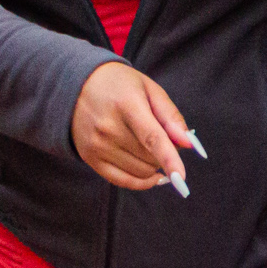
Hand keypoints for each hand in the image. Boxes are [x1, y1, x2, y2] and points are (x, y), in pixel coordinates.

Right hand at [69, 60, 196, 192]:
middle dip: (165, 153)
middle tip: (162, 137)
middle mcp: (108, 127)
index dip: (169, 159)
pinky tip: (150, 174)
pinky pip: (122, 181)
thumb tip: (189, 144)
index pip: (151, 138)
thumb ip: (171, 116)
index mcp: (126, 104)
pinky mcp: (90, 158)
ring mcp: (97, 145)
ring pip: (140, 172)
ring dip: (153, 166)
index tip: (181, 177)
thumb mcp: (149, 89)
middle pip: (150, 158)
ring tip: (148, 146)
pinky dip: (142, 181)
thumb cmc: (120, 86)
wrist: (78, 86)